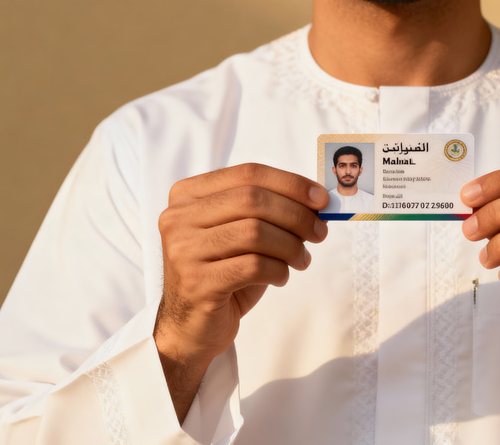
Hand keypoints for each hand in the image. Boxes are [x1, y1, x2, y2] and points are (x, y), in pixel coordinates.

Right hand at [154, 163, 327, 419]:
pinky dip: (277, 269)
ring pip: (255, 232)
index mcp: (188, 193)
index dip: (291, 183)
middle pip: (253, 199)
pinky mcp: (195, 283)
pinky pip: (253, 266)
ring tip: (302, 259)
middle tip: (319, 231)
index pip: (248, 173)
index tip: (321, 199)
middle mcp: (179, 217)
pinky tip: (281, 276)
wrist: (190, 327)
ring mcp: (183, 250)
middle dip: (296, 214)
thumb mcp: (243, 232)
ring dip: (291, 246)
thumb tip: (317, 201)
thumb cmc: (223, 271)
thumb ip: (269, 209)